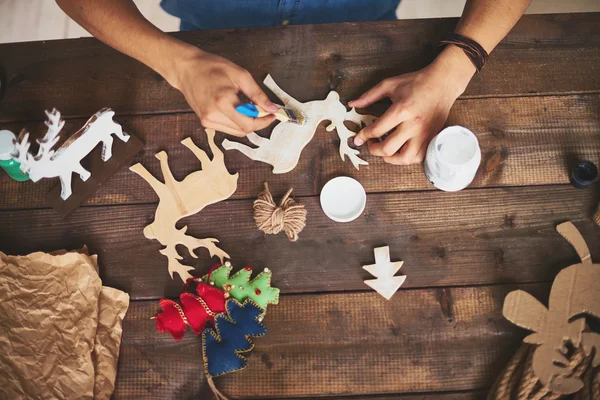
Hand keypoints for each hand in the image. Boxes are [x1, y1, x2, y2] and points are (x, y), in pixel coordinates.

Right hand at [171, 49, 277, 136]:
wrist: (185, 69)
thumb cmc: (211, 67)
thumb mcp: (240, 75)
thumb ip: (257, 94)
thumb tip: (272, 108)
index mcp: (223, 102)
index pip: (249, 123)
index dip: (264, 122)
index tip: (273, 115)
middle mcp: (213, 115)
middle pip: (243, 130)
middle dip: (257, 122)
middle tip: (263, 110)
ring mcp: (208, 121)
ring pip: (236, 131)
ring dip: (247, 122)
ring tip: (248, 106)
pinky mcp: (205, 122)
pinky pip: (227, 128)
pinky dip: (236, 121)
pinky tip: (235, 108)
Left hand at [349, 46, 475, 164]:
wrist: (442, 82)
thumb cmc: (416, 82)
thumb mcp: (390, 84)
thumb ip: (369, 95)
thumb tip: (352, 104)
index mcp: (402, 110)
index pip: (377, 130)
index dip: (363, 136)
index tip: (358, 138)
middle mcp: (413, 125)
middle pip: (388, 148)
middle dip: (373, 149)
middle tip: (371, 144)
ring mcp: (424, 134)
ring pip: (405, 158)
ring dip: (390, 158)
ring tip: (385, 151)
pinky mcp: (432, 138)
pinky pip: (418, 157)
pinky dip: (407, 158)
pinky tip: (400, 150)